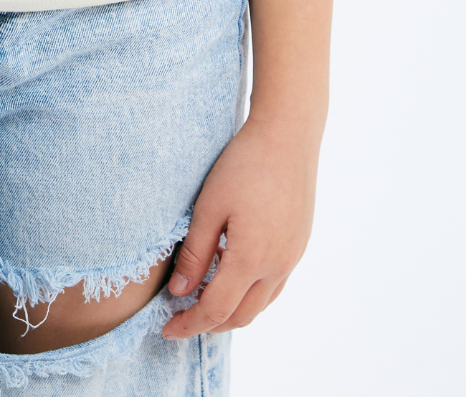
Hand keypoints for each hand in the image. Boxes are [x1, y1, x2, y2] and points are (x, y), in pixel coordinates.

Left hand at [161, 113, 319, 338]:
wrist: (287, 135)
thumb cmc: (244, 164)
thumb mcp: (209, 206)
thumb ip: (194, 253)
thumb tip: (179, 292)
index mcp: (252, 260)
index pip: (216, 310)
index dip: (190, 324)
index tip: (167, 329)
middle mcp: (277, 267)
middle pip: (241, 316)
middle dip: (209, 323)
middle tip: (181, 318)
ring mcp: (292, 257)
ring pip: (261, 304)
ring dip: (232, 310)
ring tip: (203, 297)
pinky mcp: (298, 245)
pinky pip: (274, 285)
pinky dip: (251, 292)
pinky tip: (232, 272)